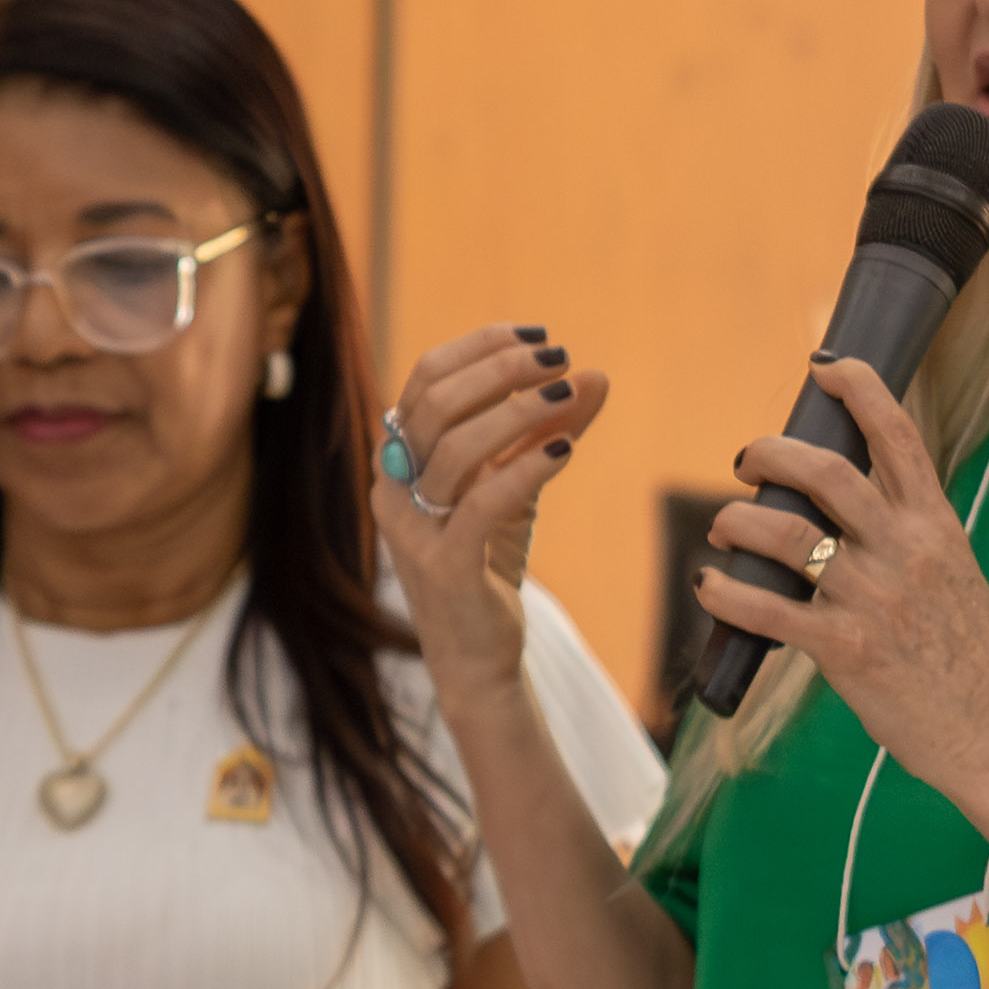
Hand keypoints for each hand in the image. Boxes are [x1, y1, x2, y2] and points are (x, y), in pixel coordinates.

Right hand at [370, 322, 602, 694]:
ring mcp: (411, 531)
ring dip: (517, 411)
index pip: (426, 378)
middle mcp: (393, 489)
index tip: (538, 336)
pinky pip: (481, 504)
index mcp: (399, 459)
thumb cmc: (488, 559)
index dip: (480, 347)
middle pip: (435, 403)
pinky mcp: (444, 568)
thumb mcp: (519, 484)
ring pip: (454, 449)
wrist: (477, 653)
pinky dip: (525, 468)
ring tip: (567, 396)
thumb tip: (595, 374)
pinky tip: (566, 450)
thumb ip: (550, 428)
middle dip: (500, 370)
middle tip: (557, 357)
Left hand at [695, 356, 988, 808]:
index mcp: (938, 527)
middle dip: (773, 455)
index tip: (824, 366)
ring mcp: (876, 599)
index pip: (898, 435)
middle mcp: (907, 552)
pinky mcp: (847, 650)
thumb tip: (845, 522)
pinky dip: (726, 594)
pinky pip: (769, 609)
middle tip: (747, 462)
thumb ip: (907, 544)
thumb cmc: (973, 664)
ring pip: (787, 533)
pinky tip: (708, 588)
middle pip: (828, 471)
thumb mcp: (955, 580)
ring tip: (724, 527)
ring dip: (739, 520)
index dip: (859, 388)